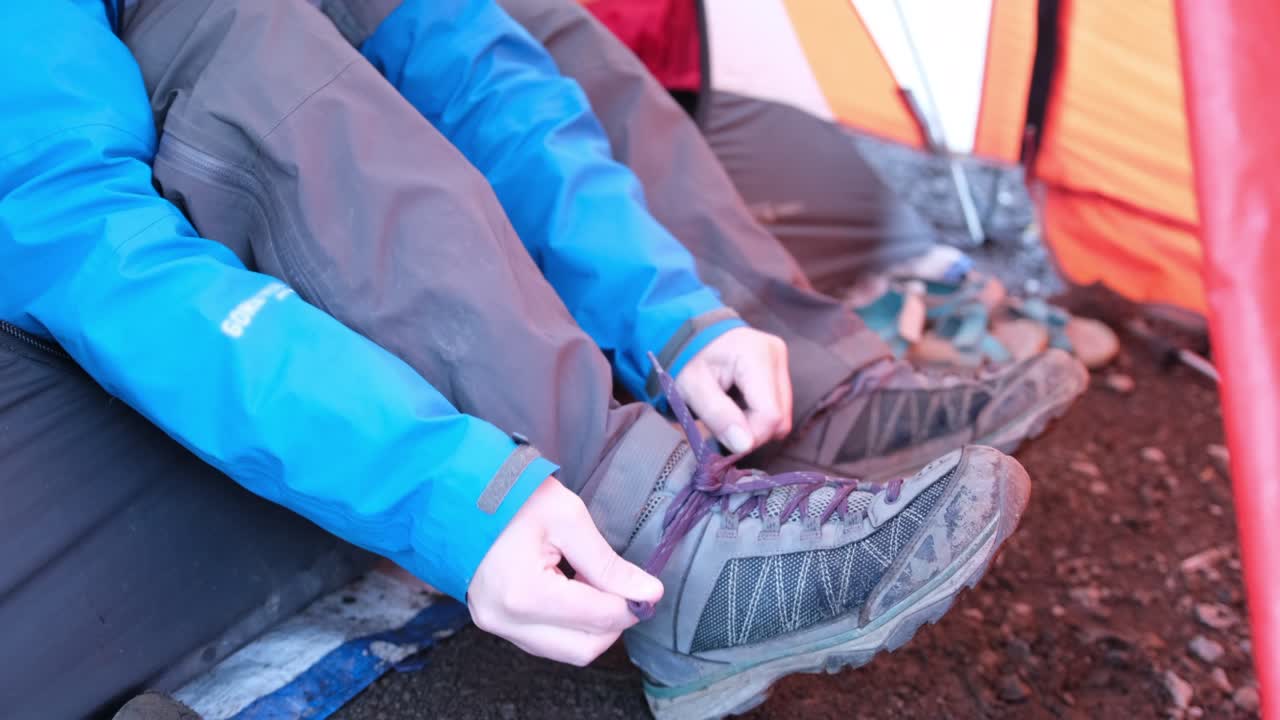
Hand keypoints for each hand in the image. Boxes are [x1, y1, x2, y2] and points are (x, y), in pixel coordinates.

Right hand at [468, 477, 662, 665]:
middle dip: (612, 621)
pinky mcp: (493, 622)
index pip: (599, 618)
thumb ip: (608, 563)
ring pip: (564, 650)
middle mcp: (506, 620)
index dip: (631, 604)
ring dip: (588, 624)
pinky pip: (544, 640)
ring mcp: (496, 625)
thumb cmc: (509, 496)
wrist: (456, 490)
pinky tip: (568, 587)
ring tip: (587, 579)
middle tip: (618, 584)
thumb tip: (647, 593)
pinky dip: (567, 623)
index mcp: (525, 594)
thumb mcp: (568, 518)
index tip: (647, 588)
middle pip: (584, 648)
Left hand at [674, 326, 792, 453]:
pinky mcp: (780, 367)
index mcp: (756, 355)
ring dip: (756, 424)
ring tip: (729, 412)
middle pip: (780, 417)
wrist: (689, 334)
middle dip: (752, 431)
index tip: (724, 437)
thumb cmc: (687, 358)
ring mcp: (781, 360)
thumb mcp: (691, 387)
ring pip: (782, 415)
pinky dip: (760, 414)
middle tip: (724, 425)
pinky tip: (739, 405)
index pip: (770, 415)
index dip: (749, 436)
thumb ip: (717, 414)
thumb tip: (744, 444)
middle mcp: (776, 354)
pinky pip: (779, 405)